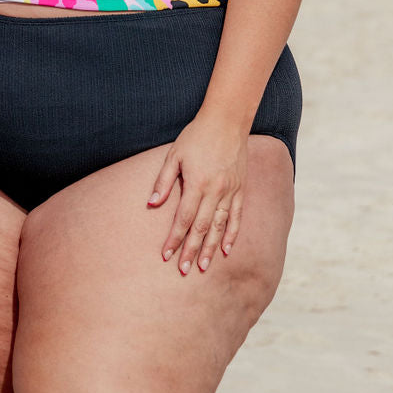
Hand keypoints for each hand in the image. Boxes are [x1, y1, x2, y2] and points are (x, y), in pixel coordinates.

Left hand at [147, 111, 248, 274]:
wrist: (227, 121)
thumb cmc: (196, 136)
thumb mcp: (174, 155)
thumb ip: (164, 181)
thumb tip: (151, 204)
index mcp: (197, 183)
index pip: (183, 218)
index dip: (174, 238)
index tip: (166, 255)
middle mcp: (215, 191)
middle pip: (201, 228)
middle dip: (190, 250)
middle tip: (183, 270)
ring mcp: (230, 192)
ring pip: (220, 227)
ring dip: (210, 249)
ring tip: (202, 267)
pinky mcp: (240, 189)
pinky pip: (237, 217)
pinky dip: (232, 235)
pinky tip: (227, 250)